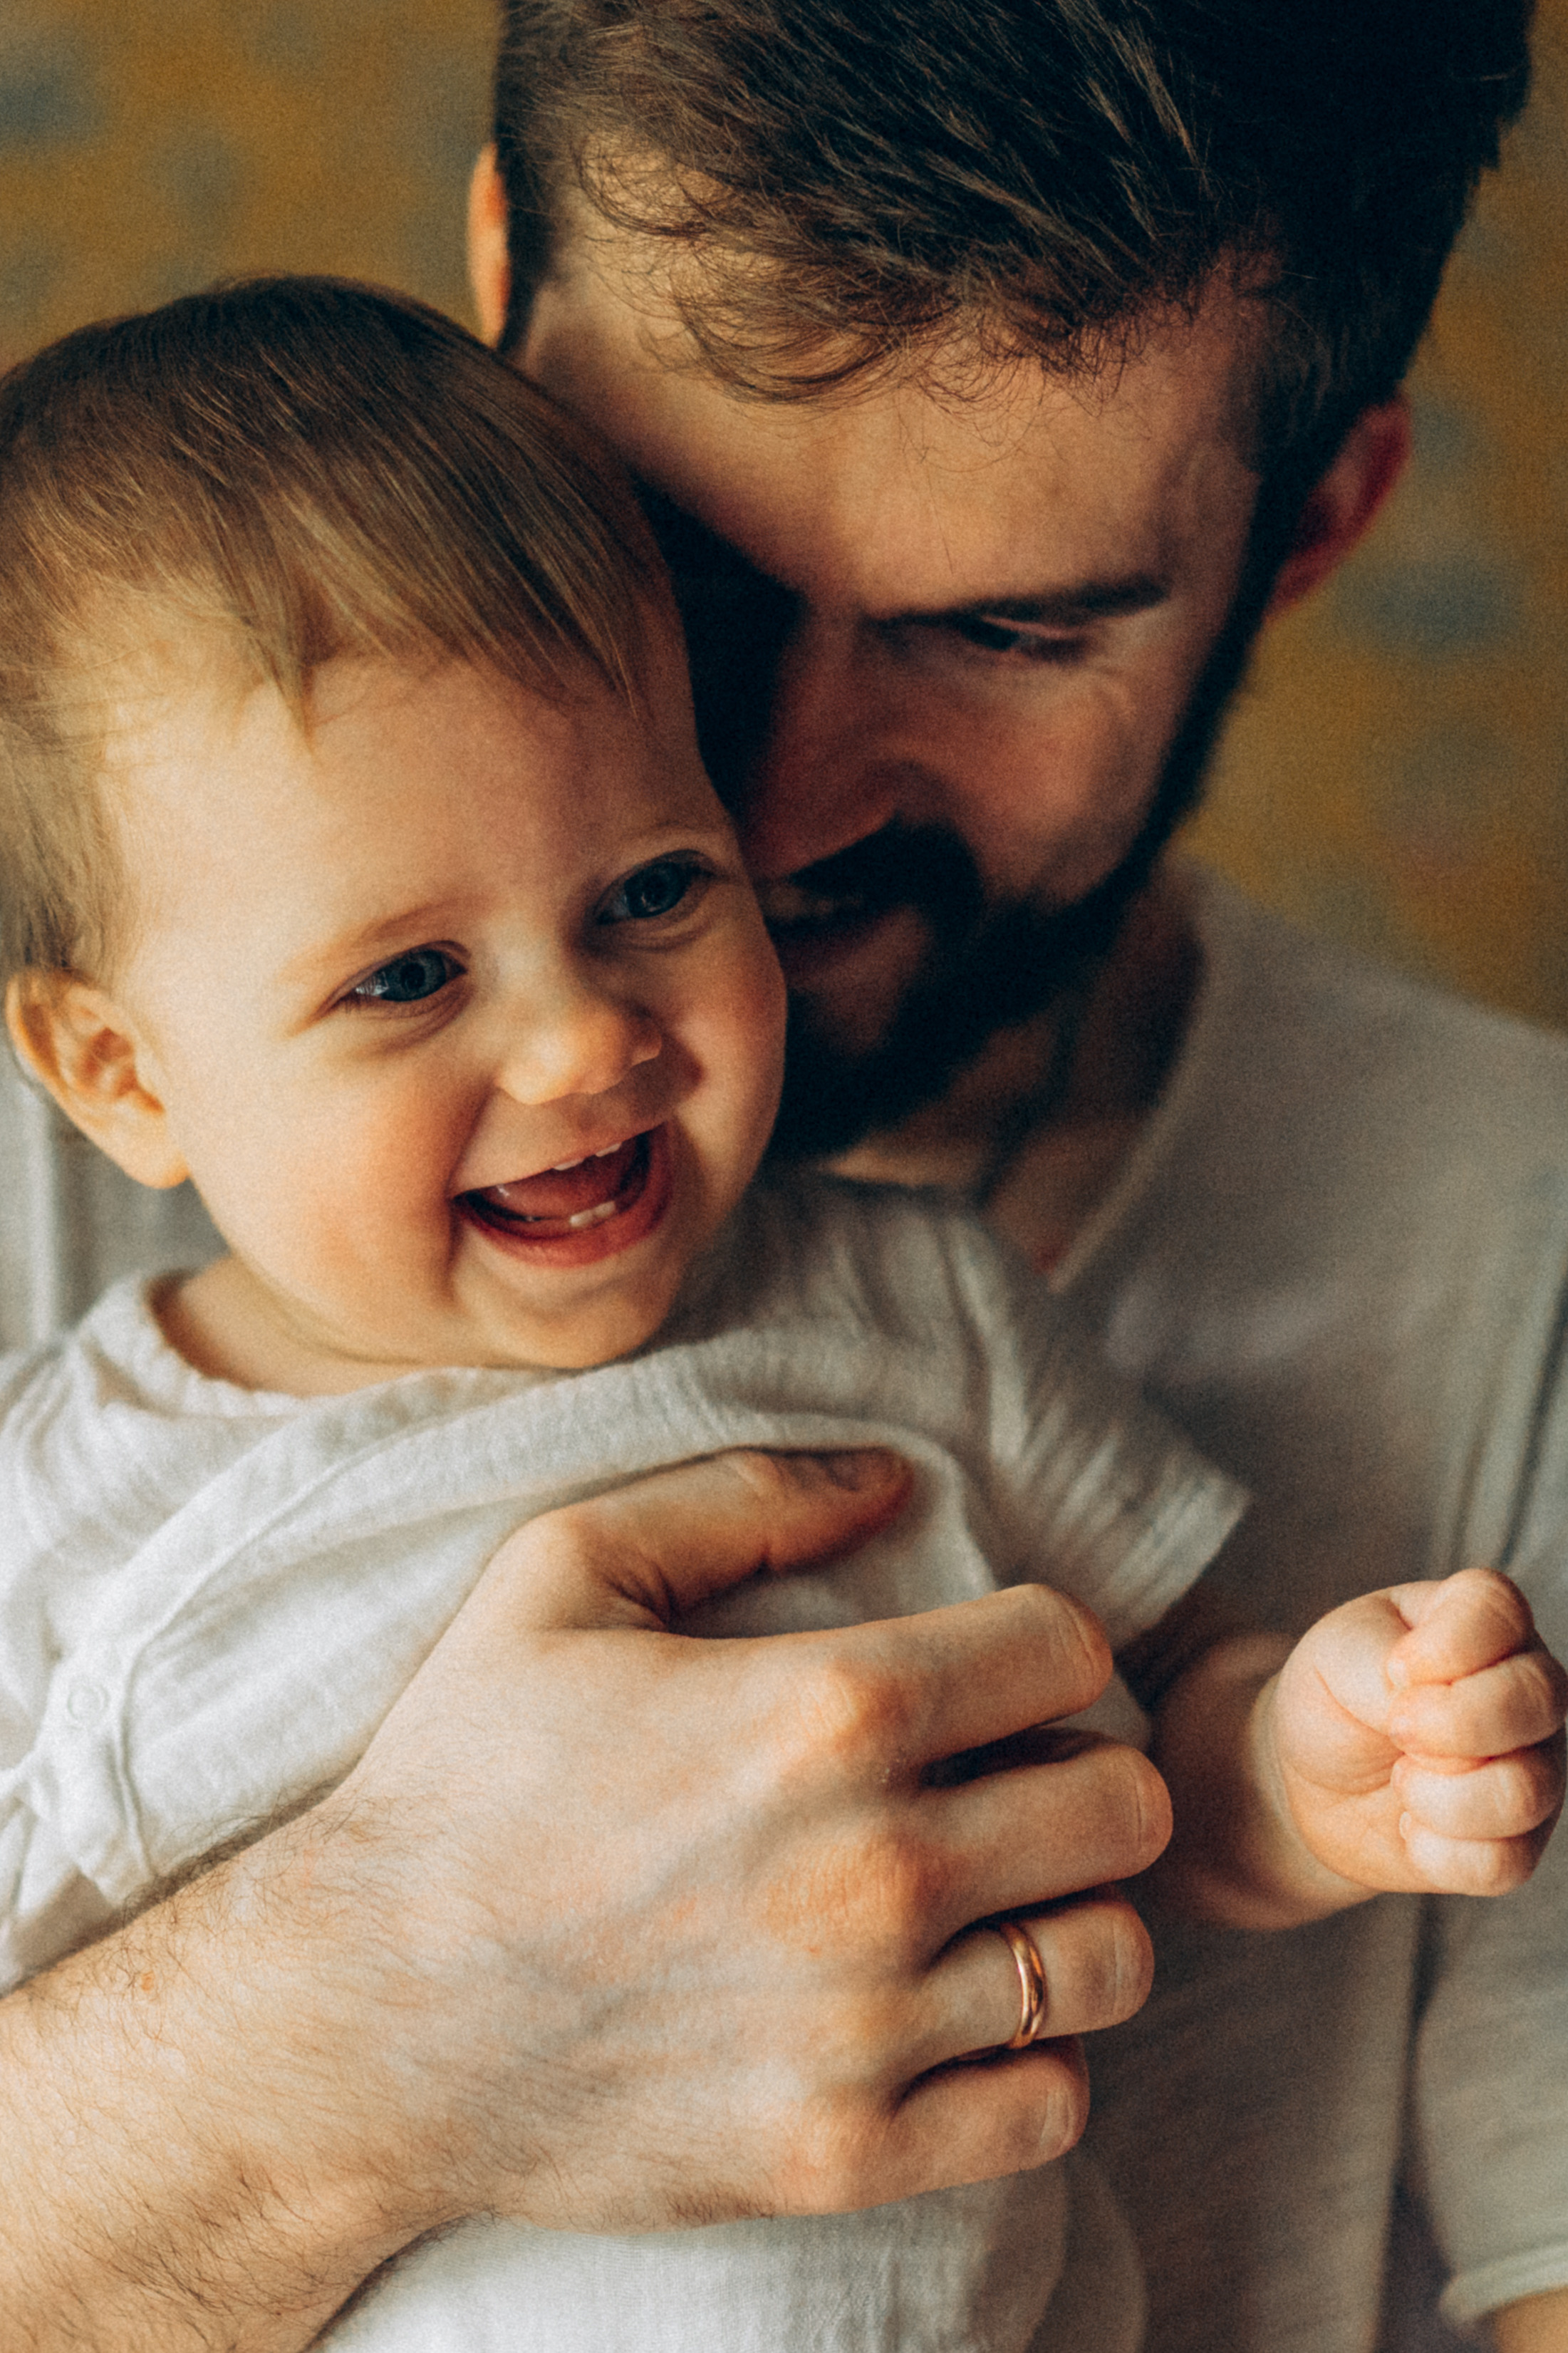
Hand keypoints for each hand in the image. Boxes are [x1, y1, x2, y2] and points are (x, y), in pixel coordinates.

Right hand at [326, 1446, 1168, 2229]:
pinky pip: (1048, 2104)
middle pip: (1125, 1804)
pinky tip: (954, 2011)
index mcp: (821, 1712)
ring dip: (1069, 1913)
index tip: (989, 1665)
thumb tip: (894, 1478)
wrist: (359, 2020)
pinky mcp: (844, 2154)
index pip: (1068, 1648)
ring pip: (1110, 1958)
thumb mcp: (561, 1571)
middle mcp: (873, 1872)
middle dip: (1079, 1769)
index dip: (1039, 1640)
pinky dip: (1030, 2057)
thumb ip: (742, 1496)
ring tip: (993, 1895)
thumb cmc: (461, 1776)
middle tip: (1003, 1777)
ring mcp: (866, 2029)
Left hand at [1269, 1567, 1566, 1897]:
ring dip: (1441, 1797)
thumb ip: (1381, 1666)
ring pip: (1527, 1791)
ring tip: (1400, 1780)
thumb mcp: (1334, 1657)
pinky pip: (1504, 1862)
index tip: (1397, 1668)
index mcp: (1480, 1618)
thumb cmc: (1334, 1697)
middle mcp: (1524, 1687)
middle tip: (1396, 1730)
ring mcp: (1534, 1765)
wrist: (1312, 1781)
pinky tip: (1411, 1828)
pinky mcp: (1519, 1840)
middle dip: (1454, 1723)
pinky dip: (1438, 1854)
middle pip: (1538, 1697)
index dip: (1449, 1645)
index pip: (1500, 1608)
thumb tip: (1438, 1724)